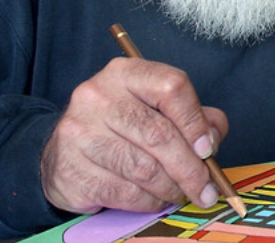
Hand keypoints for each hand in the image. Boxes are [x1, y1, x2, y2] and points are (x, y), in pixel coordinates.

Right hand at [41, 57, 229, 214]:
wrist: (62, 152)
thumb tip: (212, 138)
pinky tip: (154, 199)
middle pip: (159, 134)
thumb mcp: (156, 109)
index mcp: (124, 73)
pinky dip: (149, 202)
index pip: (171, 87)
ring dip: (171, 188)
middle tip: (206, 189)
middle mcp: (97, 96)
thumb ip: (194, 117)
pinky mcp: (71, 170)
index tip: (208, 150)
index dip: (195, 122)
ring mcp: (80, 132)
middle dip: (190, 168)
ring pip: (144, 169)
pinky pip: (125, 193)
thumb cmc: (120, 128)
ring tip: (180, 193)